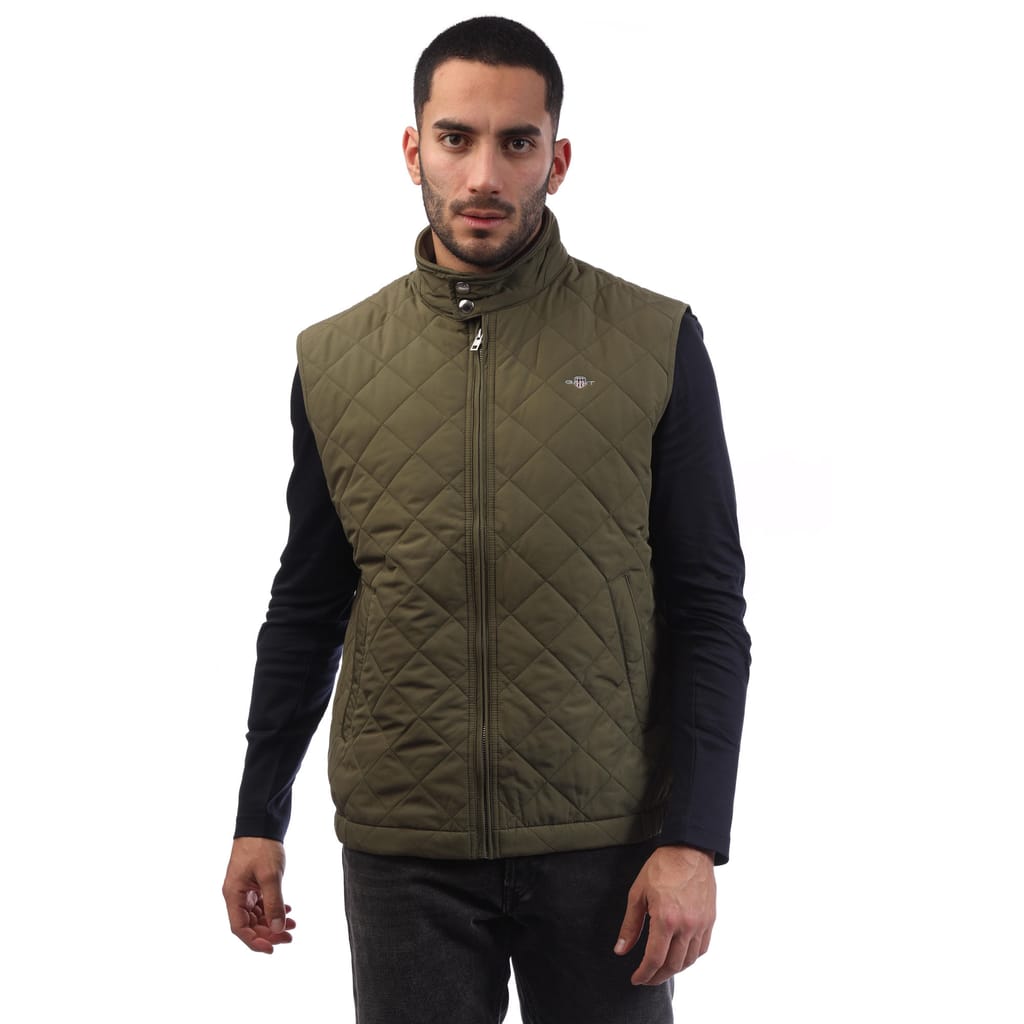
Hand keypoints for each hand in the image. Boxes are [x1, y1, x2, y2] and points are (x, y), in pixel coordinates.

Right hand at [222, 837, 295, 953]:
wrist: (262, 824)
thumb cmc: (261, 847)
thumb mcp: (270, 876)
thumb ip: (273, 903)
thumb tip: (278, 929)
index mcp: (233, 895)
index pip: (239, 928)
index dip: (255, 941)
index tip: (272, 948)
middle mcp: (236, 895)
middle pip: (249, 924)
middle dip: (269, 933)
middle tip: (289, 937)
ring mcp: (244, 890)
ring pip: (257, 915)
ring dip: (273, 922)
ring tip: (293, 925)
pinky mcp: (253, 883)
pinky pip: (261, 903)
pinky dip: (273, 909)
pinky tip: (287, 910)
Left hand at [614, 845, 715, 984]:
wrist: (689, 850)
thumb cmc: (661, 867)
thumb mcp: (638, 893)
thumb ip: (630, 925)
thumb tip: (621, 950)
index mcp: (666, 919)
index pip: (655, 959)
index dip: (644, 974)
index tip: (636, 979)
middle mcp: (686, 926)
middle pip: (673, 965)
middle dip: (657, 976)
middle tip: (646, 978)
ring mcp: (701, 924)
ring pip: (689, 961)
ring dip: (674, 970)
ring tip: (660, 969)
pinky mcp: (710, 920)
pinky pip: (702, 949)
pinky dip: (690, 958)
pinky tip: (679, 956)